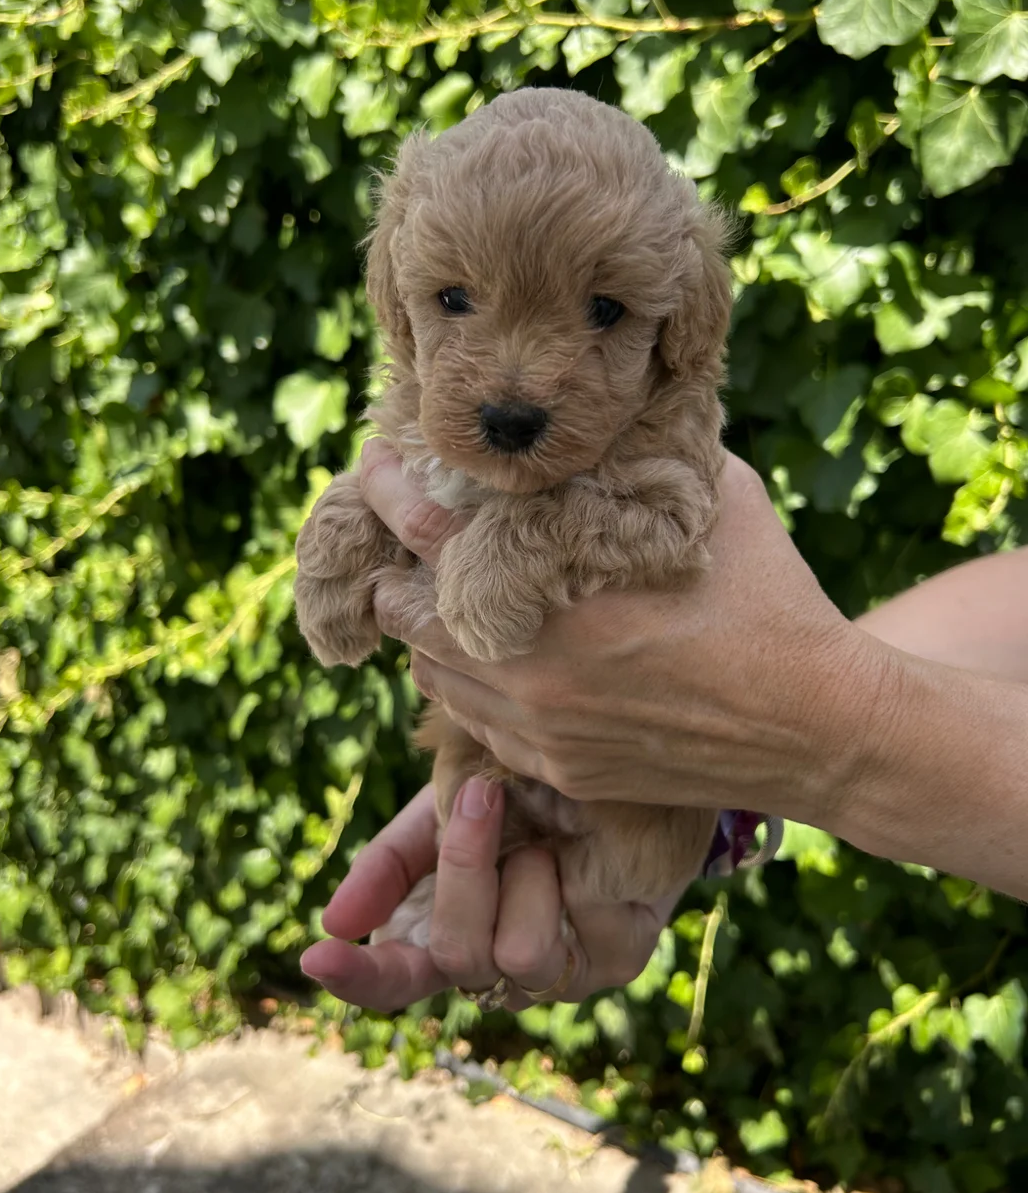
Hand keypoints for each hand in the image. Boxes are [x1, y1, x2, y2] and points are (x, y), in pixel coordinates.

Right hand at [300, 780, 673, 1010]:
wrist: (608, 771)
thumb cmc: (516, 797)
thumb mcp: (439, 814)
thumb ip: (391, 863)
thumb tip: (335, 922)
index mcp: (444, 938)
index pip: (393, 979)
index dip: (356, 977)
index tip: (318, 956)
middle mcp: (498, 970)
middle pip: (456, 956)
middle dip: (464, 867)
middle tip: (480, 796)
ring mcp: (559, 973)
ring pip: (520, 954)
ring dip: (528, 871)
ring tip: (549, 832)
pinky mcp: (618, 959)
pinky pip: (582, 927)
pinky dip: (577, 868)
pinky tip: (586, 847)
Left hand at [359, 437, 888, 827]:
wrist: (819, 727)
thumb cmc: (771, 599)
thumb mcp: (707, 498)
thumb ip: (634, 460)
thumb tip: (599, 421)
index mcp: (553, 592)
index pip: (425, 532)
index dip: (387, 490)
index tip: (374, 462)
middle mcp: (528, 670)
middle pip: (406, 616)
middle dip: (396, 572)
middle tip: (408, 539)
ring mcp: (540, 731)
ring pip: (434, 677)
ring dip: (431, 632)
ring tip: (451, 594)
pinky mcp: (561, 772)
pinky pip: (479, 724)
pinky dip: (473, 685)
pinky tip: (502, 655)